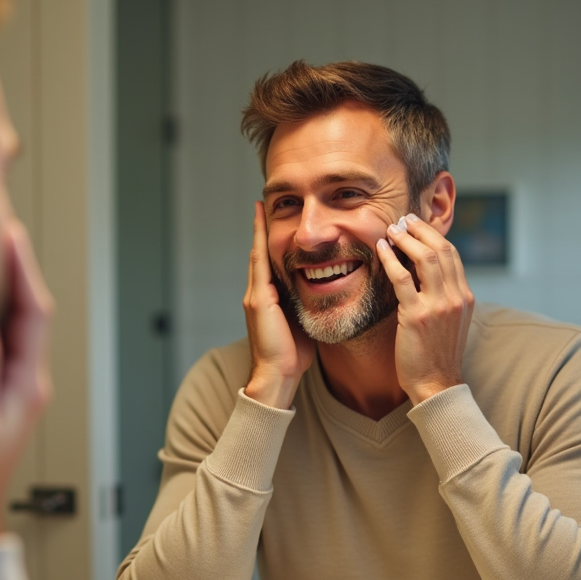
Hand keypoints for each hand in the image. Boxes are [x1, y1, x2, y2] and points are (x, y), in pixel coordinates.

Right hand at [242, 201, 314, 407]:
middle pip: (260, 253)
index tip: (274, 220)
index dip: (271, 241)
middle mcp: (258, 293)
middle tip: (262, 204)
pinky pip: (260, 266)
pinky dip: (260, 245)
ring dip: (259, 231)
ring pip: (258, 255)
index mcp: (269, 299)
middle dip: (261, 229)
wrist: (277, 375)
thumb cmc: (292, 355)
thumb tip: (324, 292)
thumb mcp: (302, 321)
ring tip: (260, 208)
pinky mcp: (259, 300)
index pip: (270, 263)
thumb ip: (306, 304)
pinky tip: (263, 228)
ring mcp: (256, 295)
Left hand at [375, 214, 473, 404]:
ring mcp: (439, 306)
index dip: (433, 235)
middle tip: (402, 219)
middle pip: (441, 249)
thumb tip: (422, 274)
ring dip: (406, 238)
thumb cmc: (436, 355)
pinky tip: (381, 248)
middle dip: (420, 229)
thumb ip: (442, 297)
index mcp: (464, 297)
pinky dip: (390, 258)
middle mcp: (456, 297)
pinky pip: (402, 278)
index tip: (416, 225)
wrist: (436, 384)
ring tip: (391, 229)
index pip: (452, 254)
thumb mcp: (448, 321)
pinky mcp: (417, 316)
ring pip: (425, 258)